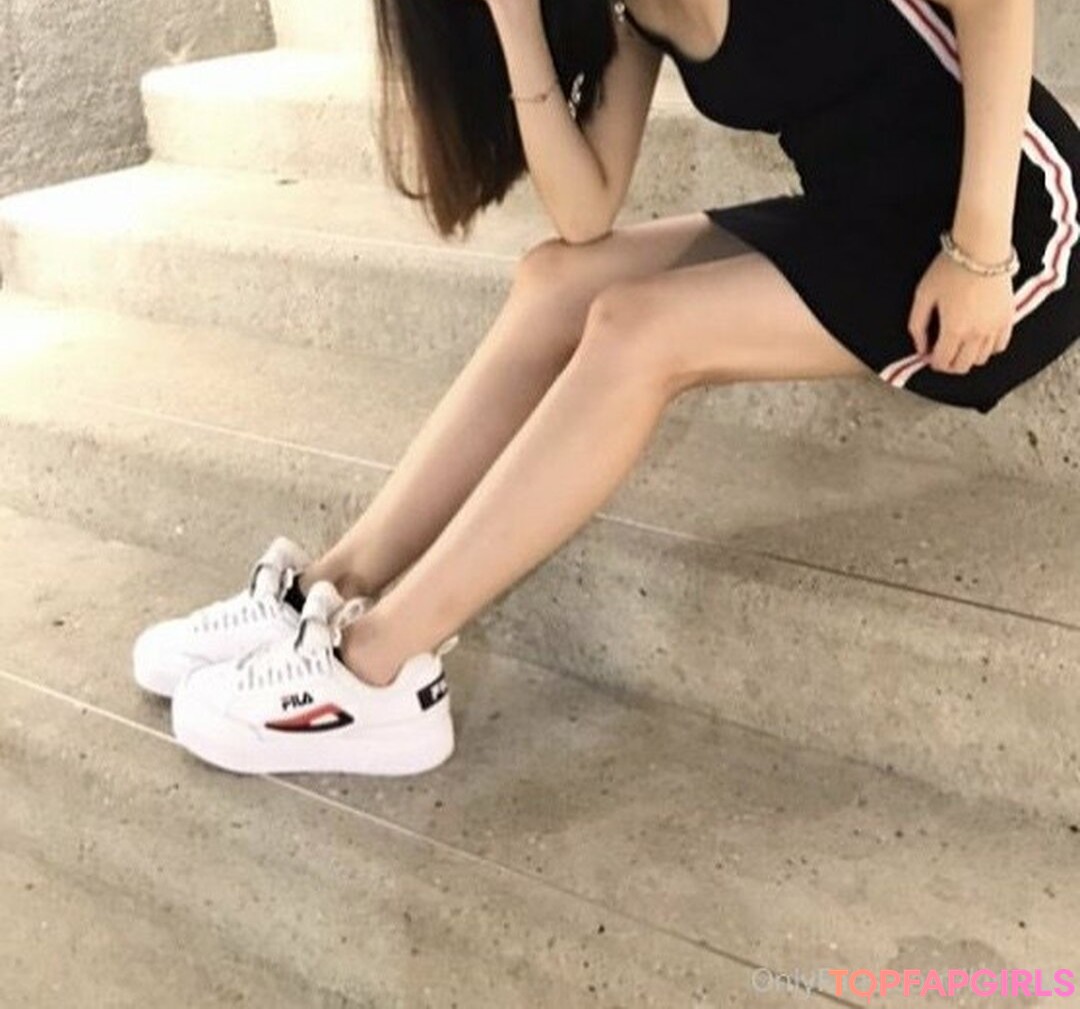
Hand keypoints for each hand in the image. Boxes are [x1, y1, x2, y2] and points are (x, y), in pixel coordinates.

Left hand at [908, 251, 1015, 373]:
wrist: (981, 248)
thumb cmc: (949, 269)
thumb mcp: (923, 296)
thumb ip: (917, 325)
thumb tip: (920, 348)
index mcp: (954, 329)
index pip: (942, 362)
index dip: (932, 362)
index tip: (929, 353)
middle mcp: (977, 333)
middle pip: (962, 366)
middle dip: (948, 363)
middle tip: (941, 351)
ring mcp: (995, 327)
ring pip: (981, 360)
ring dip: (967, 357)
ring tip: (959, 343)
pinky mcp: (1008, 318)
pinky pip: (999, 346)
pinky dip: (987, 348)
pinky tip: (977, 338)